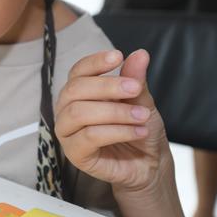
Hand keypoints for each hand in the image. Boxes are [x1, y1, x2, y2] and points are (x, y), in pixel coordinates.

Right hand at [55, 49, 171, 193]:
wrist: (148, 162)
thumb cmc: (139, 128)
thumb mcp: (141, 100)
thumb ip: (135, 79)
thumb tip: (140, 54)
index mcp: (79, 93)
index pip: (77, 71)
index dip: (95, 62)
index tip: (118, 56)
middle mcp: (67, 110)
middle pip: (75, 89)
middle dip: (107, 86)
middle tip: (135, 88)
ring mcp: (68, 133)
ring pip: (79, 113)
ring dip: (115, 112)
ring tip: (142, 116)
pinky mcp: (75, 154)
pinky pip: (90, 136)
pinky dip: (118, 131)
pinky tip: (138, 131)